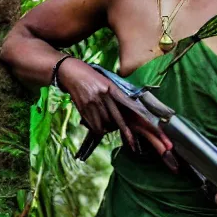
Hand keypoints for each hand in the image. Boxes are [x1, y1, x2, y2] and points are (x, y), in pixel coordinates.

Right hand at [57, 58, 173, 162]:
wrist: (70, 72)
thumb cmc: (90, 76)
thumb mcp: (106, 82)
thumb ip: (116, 94)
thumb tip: (129, 106)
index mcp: (111, 87)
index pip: (127, 102)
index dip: (137, 114)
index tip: (147, 123)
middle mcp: (103, 96)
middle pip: (117, 118)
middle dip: (126, 132)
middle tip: (132, 144)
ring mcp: (93, 103)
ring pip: (106, 124)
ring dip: (109, 128)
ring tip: (107, 123)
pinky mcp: (84, 109)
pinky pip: (95, 125)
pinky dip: (99, 128)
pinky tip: (98, 125)